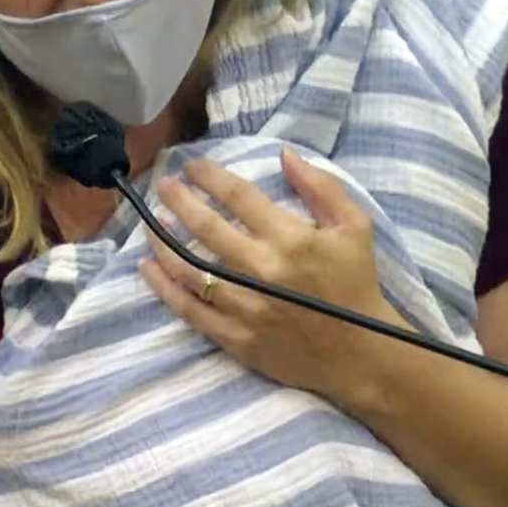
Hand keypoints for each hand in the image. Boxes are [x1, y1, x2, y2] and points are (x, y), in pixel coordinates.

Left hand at [138, 148, 406, 411]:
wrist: (361, 353)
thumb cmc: (356, 284)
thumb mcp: (354, 227)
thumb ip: (320, 187)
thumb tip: (284, 153)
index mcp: (290, 238)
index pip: (238, 197)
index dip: (209, 177)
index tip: (191, 167)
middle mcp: (262, 269)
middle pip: (207, 227)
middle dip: (178, 201)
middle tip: (162, 186)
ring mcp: (245, 306)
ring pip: (189, 268)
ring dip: (163, 242)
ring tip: (149, 224)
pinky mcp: (235, 337)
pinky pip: (189, 310)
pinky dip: (163, 287)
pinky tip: (147, 268)